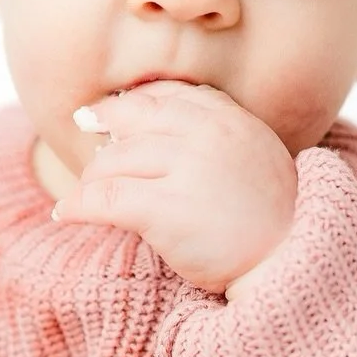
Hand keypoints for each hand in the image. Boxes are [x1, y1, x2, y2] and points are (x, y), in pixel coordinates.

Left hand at [52, 83, 296, 294]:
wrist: (292, 261)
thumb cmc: (275, 218)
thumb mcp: (256, 156)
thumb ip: (220, 134)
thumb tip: (163, 122)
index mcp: (231, 120)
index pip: (170, 96)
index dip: (135, 101)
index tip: (113, 109)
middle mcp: (208, 136)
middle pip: (135, 119)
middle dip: (105, 124)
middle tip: (84, 127)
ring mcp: (186, 170)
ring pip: (114, 160)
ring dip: (92, 175)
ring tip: (85, 189)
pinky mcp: (165, 209)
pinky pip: (104, 198)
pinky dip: (77, 205)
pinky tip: (64, 213)